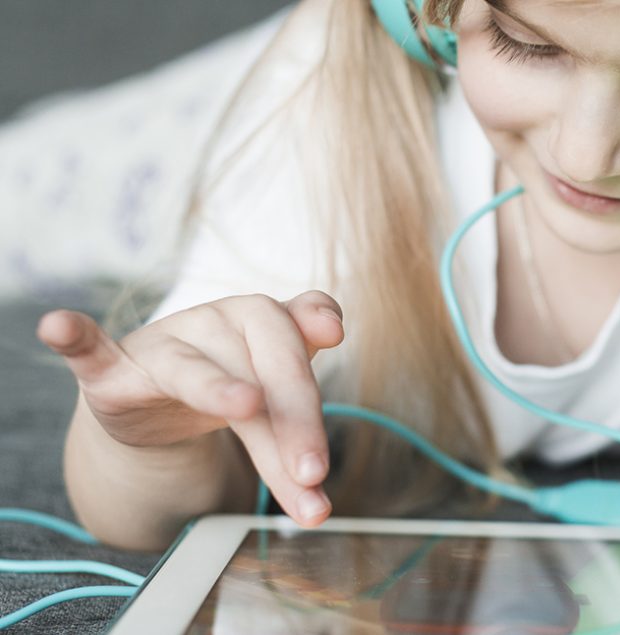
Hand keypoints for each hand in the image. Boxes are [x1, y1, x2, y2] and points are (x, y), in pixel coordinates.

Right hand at [37, 290, 344, 527]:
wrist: (157, 396)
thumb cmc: (231, 384)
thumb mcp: (273, 398)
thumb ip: (301, 411)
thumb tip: (328, 396)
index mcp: (264, 323)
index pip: (297, 351)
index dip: (314, 373)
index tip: (332, 357)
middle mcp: (218, 323)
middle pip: (262, 367)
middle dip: (292, 422)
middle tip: (313, 474)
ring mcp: (164, 345)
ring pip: (195, 370)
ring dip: (219, 388)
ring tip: (246, 404)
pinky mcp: (113, 370)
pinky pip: (91, 350)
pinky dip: (76, 338)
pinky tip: (60, 327)